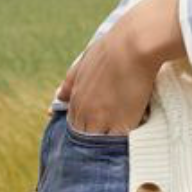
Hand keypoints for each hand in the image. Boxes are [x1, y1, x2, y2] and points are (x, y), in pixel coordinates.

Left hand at [55, 0, 187, 135]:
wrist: (134, 43)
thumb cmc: (112, 47)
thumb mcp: (84, 62)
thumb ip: (70, 82)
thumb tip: (57, 98)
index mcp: (76, 99)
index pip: (73, 125)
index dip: (84, 129)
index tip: (94, 130)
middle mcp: (85, 112)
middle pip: (83, 138)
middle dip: (91, 142)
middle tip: (104, 143)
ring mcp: (102, 120)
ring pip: (98, 144)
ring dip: (105, 146)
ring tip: (114, 148)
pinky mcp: (122, 124)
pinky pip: (117, 144)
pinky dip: (120, 146)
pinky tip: (127, 144)